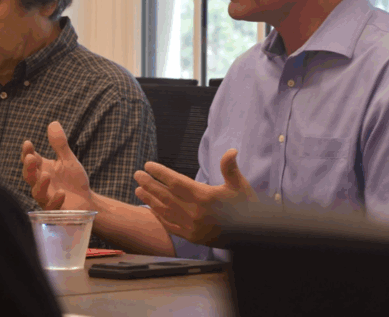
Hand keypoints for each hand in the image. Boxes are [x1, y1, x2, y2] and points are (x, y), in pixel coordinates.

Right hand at [21, 121, 92, 209]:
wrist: (86, 201)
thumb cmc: (73, 180)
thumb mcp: (68, 160)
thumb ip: (60, 144)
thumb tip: (53, 122)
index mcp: (42, 169)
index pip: (30, 160)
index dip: (27, 152)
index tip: (28, 143)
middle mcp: (40, 183)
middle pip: (29, 176)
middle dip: (28, 167)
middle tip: (30, 158)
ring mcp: (47, 198)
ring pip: (37, 193)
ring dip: (40, 184)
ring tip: (46, 174)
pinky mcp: (55, 210)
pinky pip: (52, 207)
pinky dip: (55, 200)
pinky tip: (61, 193)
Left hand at [133, 148, 257, 245]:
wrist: (251, 236)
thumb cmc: (246, 207)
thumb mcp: (240, 185)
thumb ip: (230, 168)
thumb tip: (231, 151)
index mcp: (204, 197)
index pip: (176, 182)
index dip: (160, 173)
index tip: (148, 165)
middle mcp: (195, 212)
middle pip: (166, 195)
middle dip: (149, 184)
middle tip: (137, 174)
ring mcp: (192, 227)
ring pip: (165, 210)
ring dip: (150, 199)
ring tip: (138, 190)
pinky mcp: (192, 237)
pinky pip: (170, 225)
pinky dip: (159, 216)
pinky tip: (151, 210)